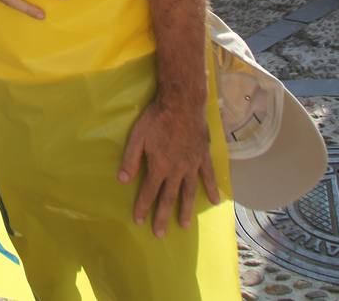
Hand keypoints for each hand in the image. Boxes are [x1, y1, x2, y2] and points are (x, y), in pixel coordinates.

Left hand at [118, 96, 219, 234]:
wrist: (182, 102)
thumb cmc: (157, 117)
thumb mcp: (137, 136)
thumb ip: (130, 158)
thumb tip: (123, 180)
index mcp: (159, 166)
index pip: (149, 191)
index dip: (143, 206)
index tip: (139, 220)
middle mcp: (176, 170)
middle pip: (168, 198)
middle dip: (162, 216)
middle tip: (159, 234)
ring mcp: (192, 165)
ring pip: (188, 192)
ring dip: (186, 210)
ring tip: (184, 225)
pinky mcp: (203, 156)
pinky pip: (209, 176)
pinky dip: (212, 189)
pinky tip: (215, 201)